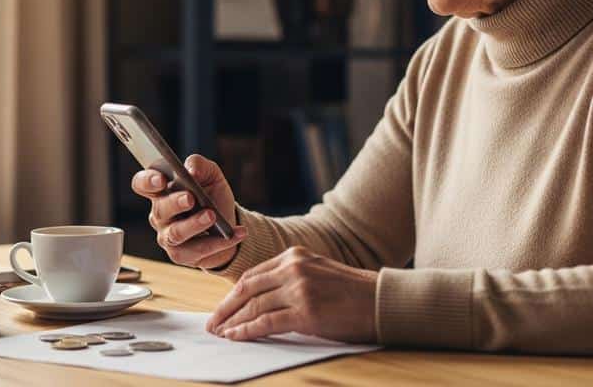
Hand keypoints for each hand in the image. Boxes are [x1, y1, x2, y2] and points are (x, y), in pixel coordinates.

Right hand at [131, 154, 247, 269]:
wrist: (228, 226)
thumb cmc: (212, 197)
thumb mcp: (211, 176)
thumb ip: (200, 165)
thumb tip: (191, 169)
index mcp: (161, 191)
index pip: (142, 184)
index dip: (147, 181)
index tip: (161, 179)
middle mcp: (160, 215)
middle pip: (160, 210)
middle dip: (175, 203)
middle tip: (191, 198)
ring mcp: (168, 236)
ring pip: (176, 233)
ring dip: (195, 224)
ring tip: (212, 216)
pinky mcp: (181, 255)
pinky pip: (198, 250)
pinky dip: (220, 242)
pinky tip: (237, 233)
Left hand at [205, 246, 378, 342]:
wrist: (380, 301)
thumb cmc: (351, 292)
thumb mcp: (317, 273)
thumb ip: (290, 279)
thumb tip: (260, 300)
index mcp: (294, 256)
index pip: (253, 275)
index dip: (233, 293)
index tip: (222, 307)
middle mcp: (293, 268)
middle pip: (247, 289)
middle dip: (226, 308)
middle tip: (212, 323)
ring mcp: (298, 289)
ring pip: (253, 306)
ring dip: (232, 321)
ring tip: (220, 333)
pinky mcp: (305, 312)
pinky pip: (266, 323)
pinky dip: (247, 331)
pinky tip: (236, 336)